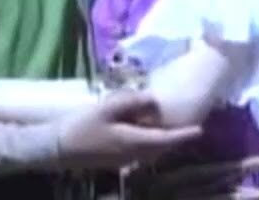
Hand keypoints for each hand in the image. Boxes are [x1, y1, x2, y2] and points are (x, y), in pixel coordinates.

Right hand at [55, 90, 201, 168]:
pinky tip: (145, 127)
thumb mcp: (107, 107)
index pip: (166, 139)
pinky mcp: (116, 158)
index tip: (200, 130)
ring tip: (170, 123)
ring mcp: (125, 159)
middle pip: (162, 147)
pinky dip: (150, 140)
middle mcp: (134, 154)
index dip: (184, 135)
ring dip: (163, 139)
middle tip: (189, 124)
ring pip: (152, 150)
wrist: (58, 148)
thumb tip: (155, 100)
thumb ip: (132, 101)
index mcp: (134, 141)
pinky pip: (142, 150)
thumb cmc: (82, 125)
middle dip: (176, 137)